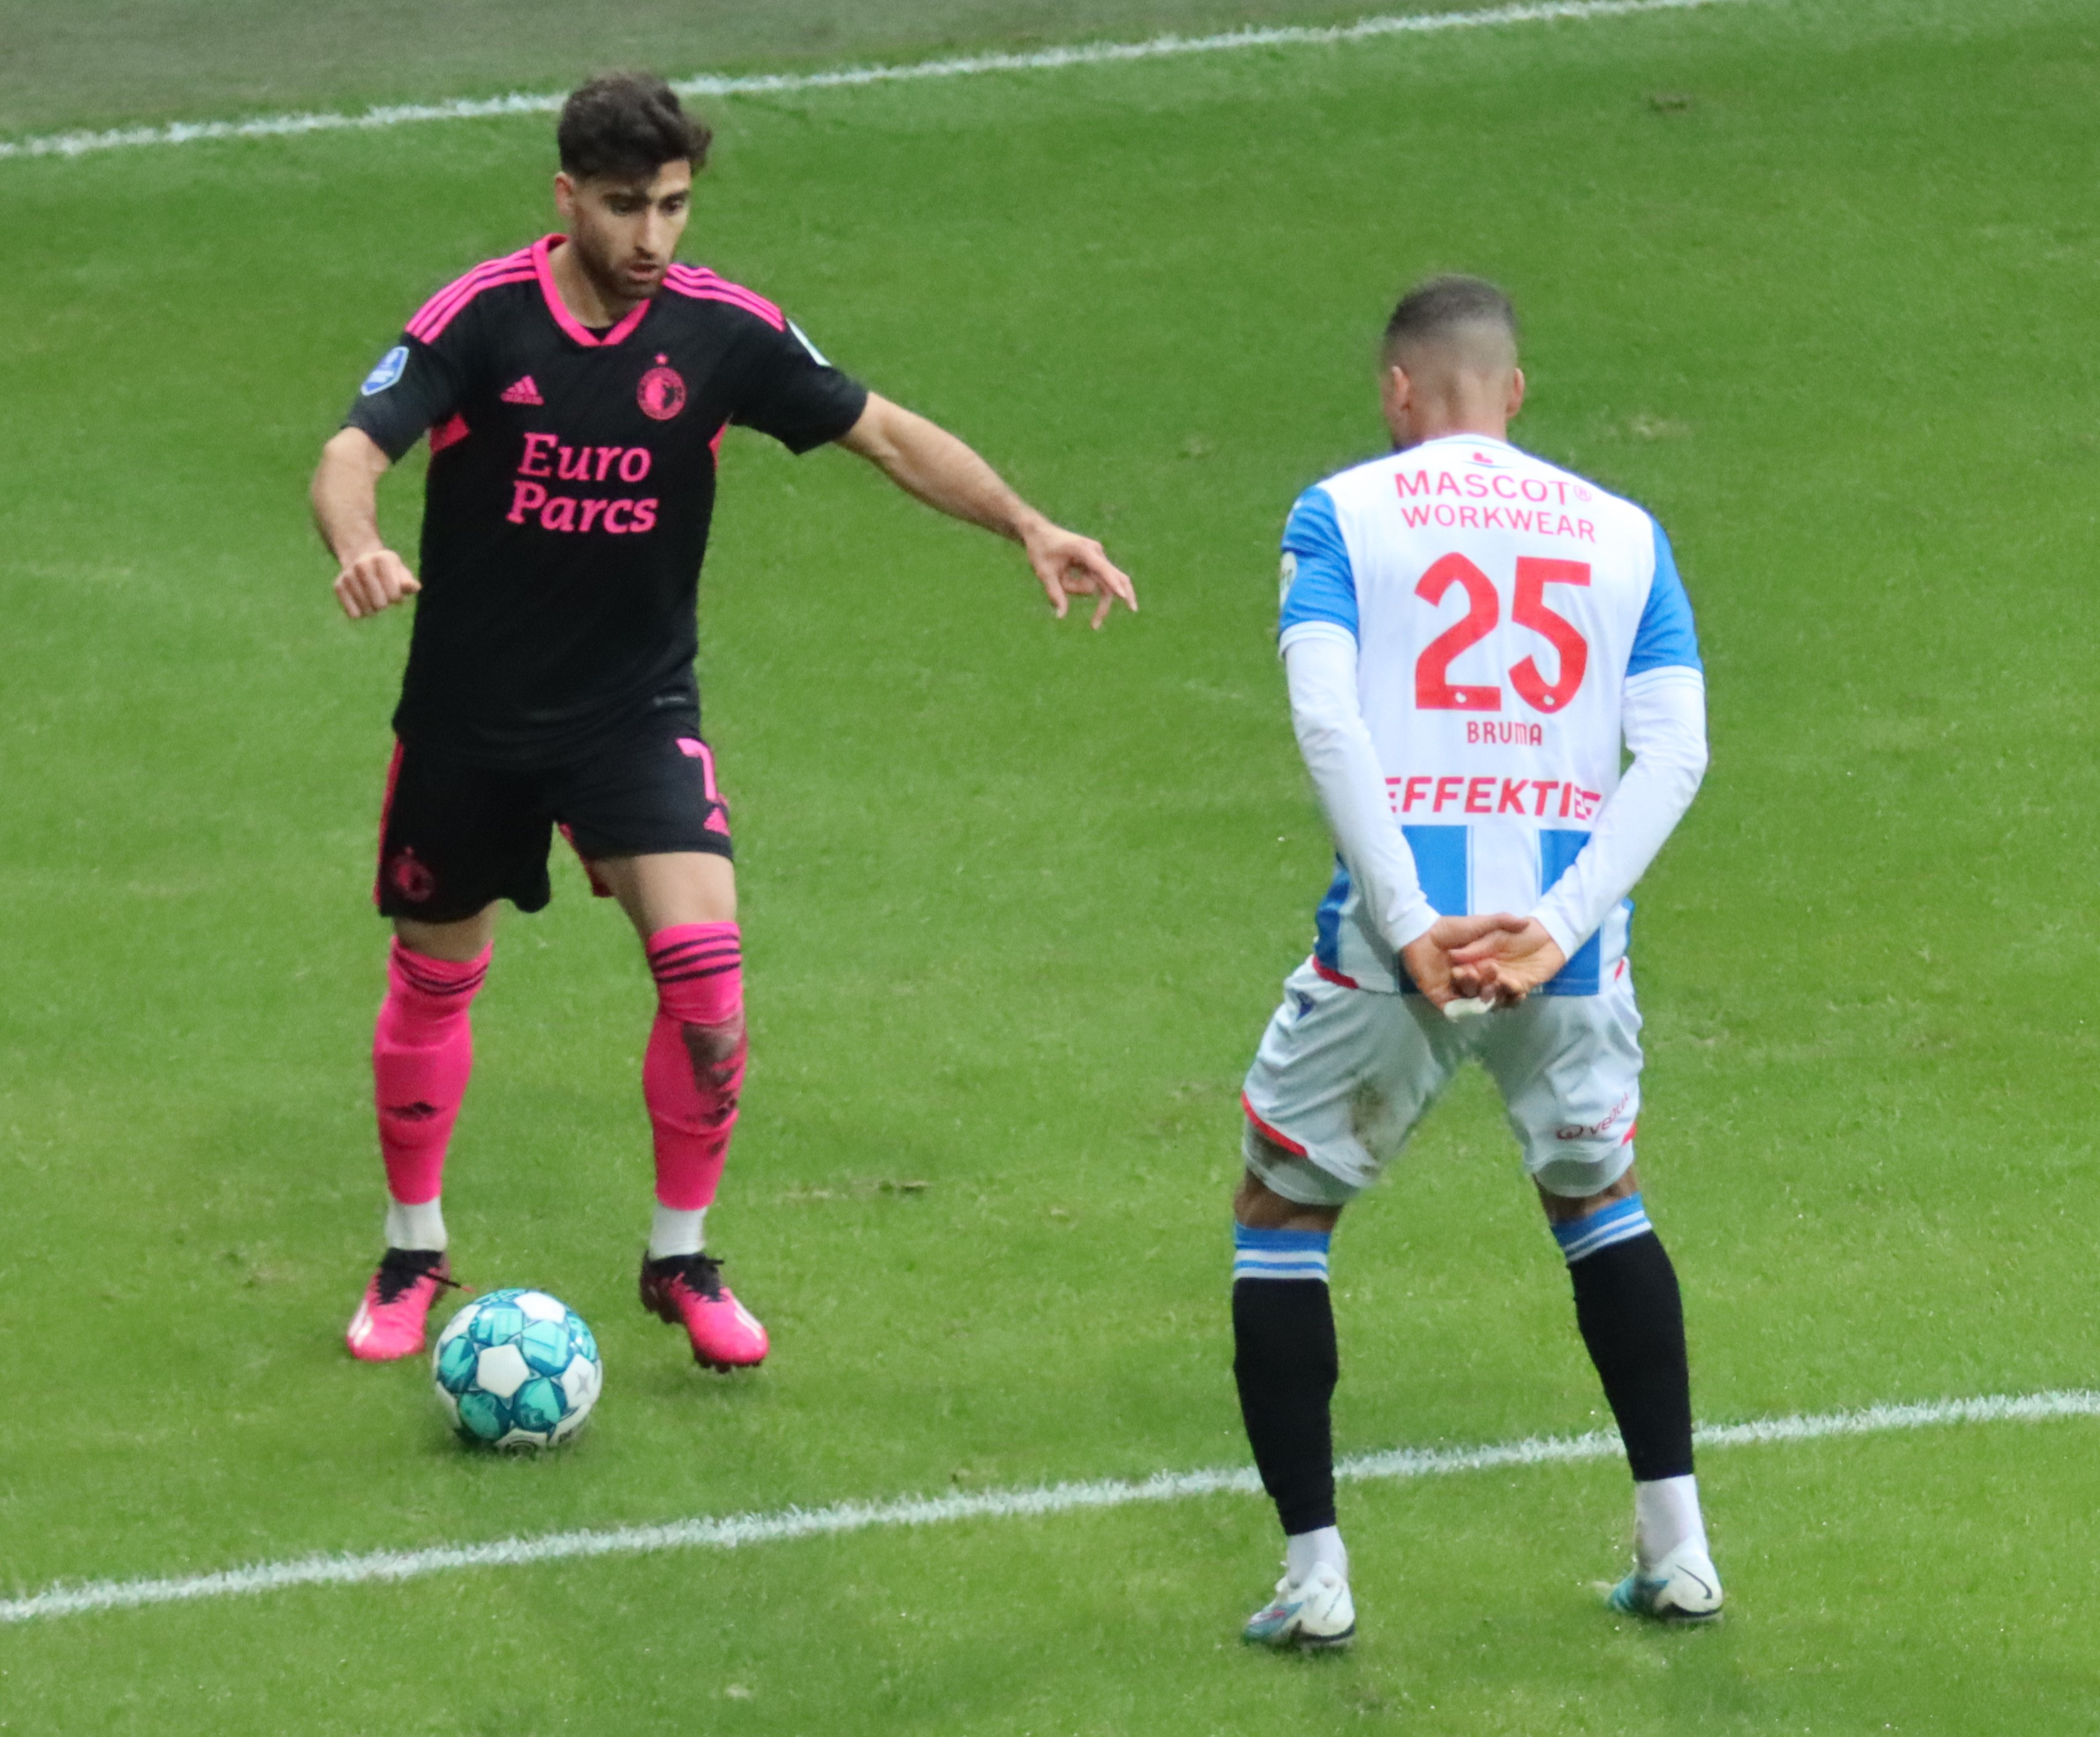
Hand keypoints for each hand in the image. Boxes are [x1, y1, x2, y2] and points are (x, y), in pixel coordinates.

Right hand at [333, 547, 421, 618]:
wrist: (362, 561)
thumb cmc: (388, 572)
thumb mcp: (401, 574)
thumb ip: (408, 583)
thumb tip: (415, 588)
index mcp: (382, 559)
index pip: (394, 595)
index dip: (397, 598)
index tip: (395, 591)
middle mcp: (362, 564)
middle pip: (380, 604)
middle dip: (385, 604)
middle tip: (382, 595)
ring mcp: (348, 575)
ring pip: (367, 610)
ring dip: (373, 609)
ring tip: (372, 597)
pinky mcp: (338, 586)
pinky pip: (353, 614)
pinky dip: (360, 613)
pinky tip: (361, 602)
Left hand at [1020, 516, 1137, 628]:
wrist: (1039, 533)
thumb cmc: (1040, 549)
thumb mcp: (1044, 573)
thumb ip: (1054, 593)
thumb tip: (1061, 616)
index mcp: (1083, 550)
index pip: (1103, 570)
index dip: (1113, 583)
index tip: (1124, 596)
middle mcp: (1096, 552)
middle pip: (1111, 581)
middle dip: (1104, 605)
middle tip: (1100, 625)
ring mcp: (1097, 557)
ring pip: (1097, 585)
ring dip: (1075, 588)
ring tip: (1058, 579)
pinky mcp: (1094, 563)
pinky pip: (1092, 582)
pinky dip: (1077, 586)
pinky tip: (1063, 577)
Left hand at [1400, 913, 1530, 1009]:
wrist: (1422, 934)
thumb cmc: (1452, 928)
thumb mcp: (1480, 923)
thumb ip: (1502, 921)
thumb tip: (1526, 923)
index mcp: (1482, 967)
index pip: (1500, 981)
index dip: (1510, 984)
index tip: (1519, 982)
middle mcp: (1472, 981)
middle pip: (1487, 992)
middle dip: (1493, 986)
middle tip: (1495, 974)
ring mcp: (1456, 991)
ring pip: (1471, 998)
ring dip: (1475, 988)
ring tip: (1470, 973)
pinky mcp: (1441, 998)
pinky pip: (1455, 1009)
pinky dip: (1462, 1008)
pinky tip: (1466, 997)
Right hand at [1446, 917, 1568, 1007]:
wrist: (1549, 936)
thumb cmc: (1520, 933)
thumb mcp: (1496, 935)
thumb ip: (1478, 946)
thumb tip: (1453, 954)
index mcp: (1479, 962)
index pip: (1465, 973)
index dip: (1461, 975)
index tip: (1459, 973)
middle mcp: (1488, 976)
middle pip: (1477, 989)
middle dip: (1477, 986)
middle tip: (1481, 980)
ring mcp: (1504, 984)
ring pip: (1494, 996)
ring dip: (1495, 993)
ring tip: (1501, 983)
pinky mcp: (1520, 989)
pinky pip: (1513, 999)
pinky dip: (1513, 998)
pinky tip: (1517, 991)